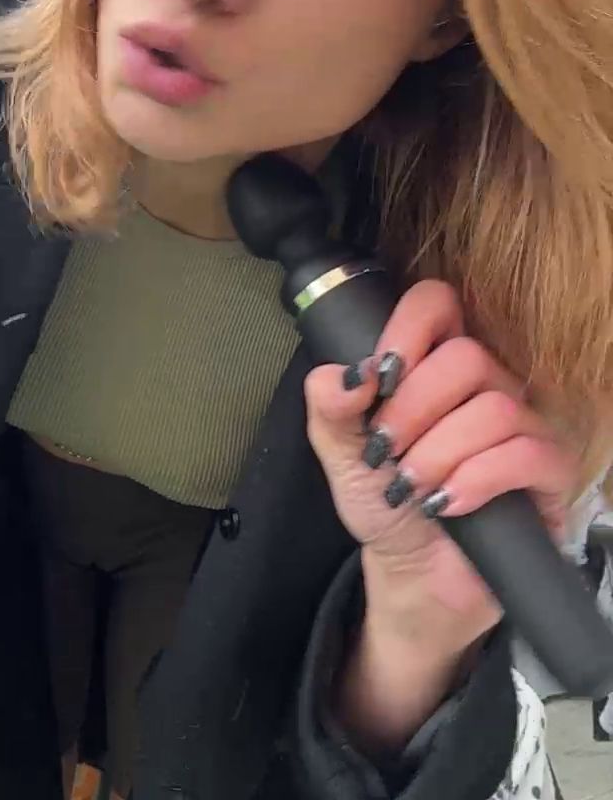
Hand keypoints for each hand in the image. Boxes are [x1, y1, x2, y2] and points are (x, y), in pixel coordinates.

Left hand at [304, 279, 574, 747]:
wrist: (413, 573)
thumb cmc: (383, 501)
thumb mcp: (341, 452)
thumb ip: (330, 407)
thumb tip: (350, 374)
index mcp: (434, 365)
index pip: (437, 304)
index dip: (409, 328)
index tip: (381, 374)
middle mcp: (486, 385)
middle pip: (467, 357)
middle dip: (414, 408)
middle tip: (385, 450)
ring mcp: (523, 426)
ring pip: (496, 408)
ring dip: (440, 452)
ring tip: (411, 487)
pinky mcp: (548, 474)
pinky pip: (526, 455)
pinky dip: (477, 479)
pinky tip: (448, 504)